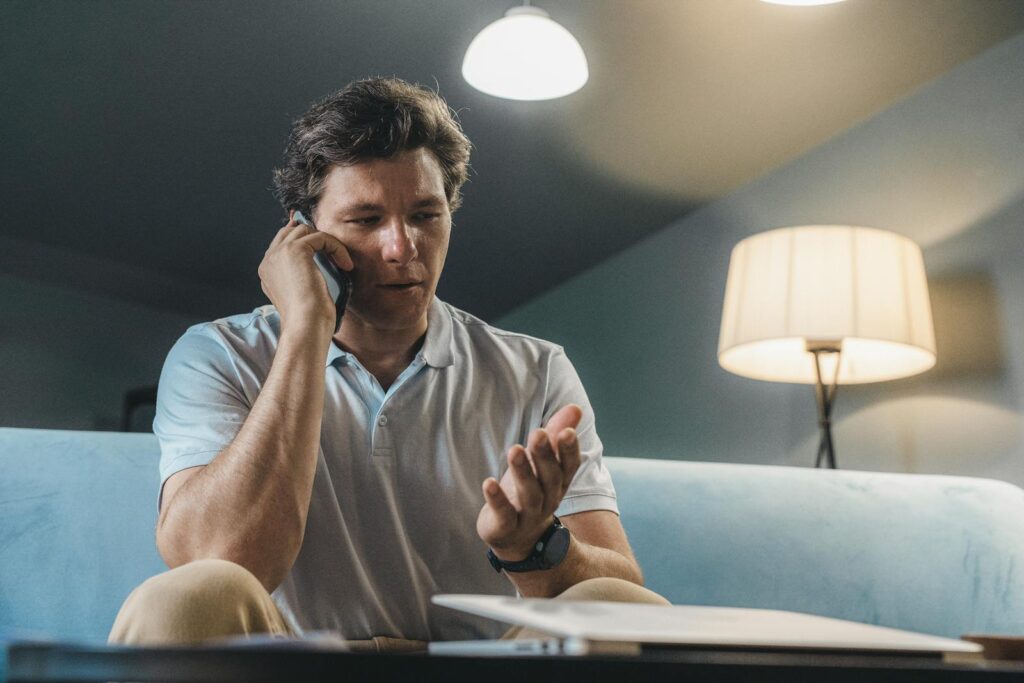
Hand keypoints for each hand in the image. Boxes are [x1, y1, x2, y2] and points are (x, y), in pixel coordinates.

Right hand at [258, 213, 352, 335]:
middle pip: (290, 232)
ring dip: (327, 242)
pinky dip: (336, 247)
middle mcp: (269, 260)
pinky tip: (345, 265)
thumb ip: (300, 276)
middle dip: (312, 237)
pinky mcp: (295, 250)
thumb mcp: (301, 295)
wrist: (305, 325)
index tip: (325, 248)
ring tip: (341, 262)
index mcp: (267, 271)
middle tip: (333, 251)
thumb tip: (315, 264)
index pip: (282, 244)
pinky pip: (320, 236)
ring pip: (304, 230)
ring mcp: (279, 253)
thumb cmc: (308, 319)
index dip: (303, 242)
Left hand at [476, 404, 582, 560]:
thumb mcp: (543, 464)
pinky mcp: (506, 527)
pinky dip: (497, 499)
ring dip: (522, 472)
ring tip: (515, 450)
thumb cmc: (531, 491)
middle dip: (545, 456)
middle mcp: (548, 499)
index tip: (567, 432)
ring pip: (529, 495)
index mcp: (558, 482)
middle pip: (549, 478)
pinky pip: (504, 514)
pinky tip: (488, 482)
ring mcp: (528, 515)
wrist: (518, 539)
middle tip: (538, 434)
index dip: (569, 450)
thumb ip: (556, 434)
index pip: (569, 466)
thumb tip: (575, 407)